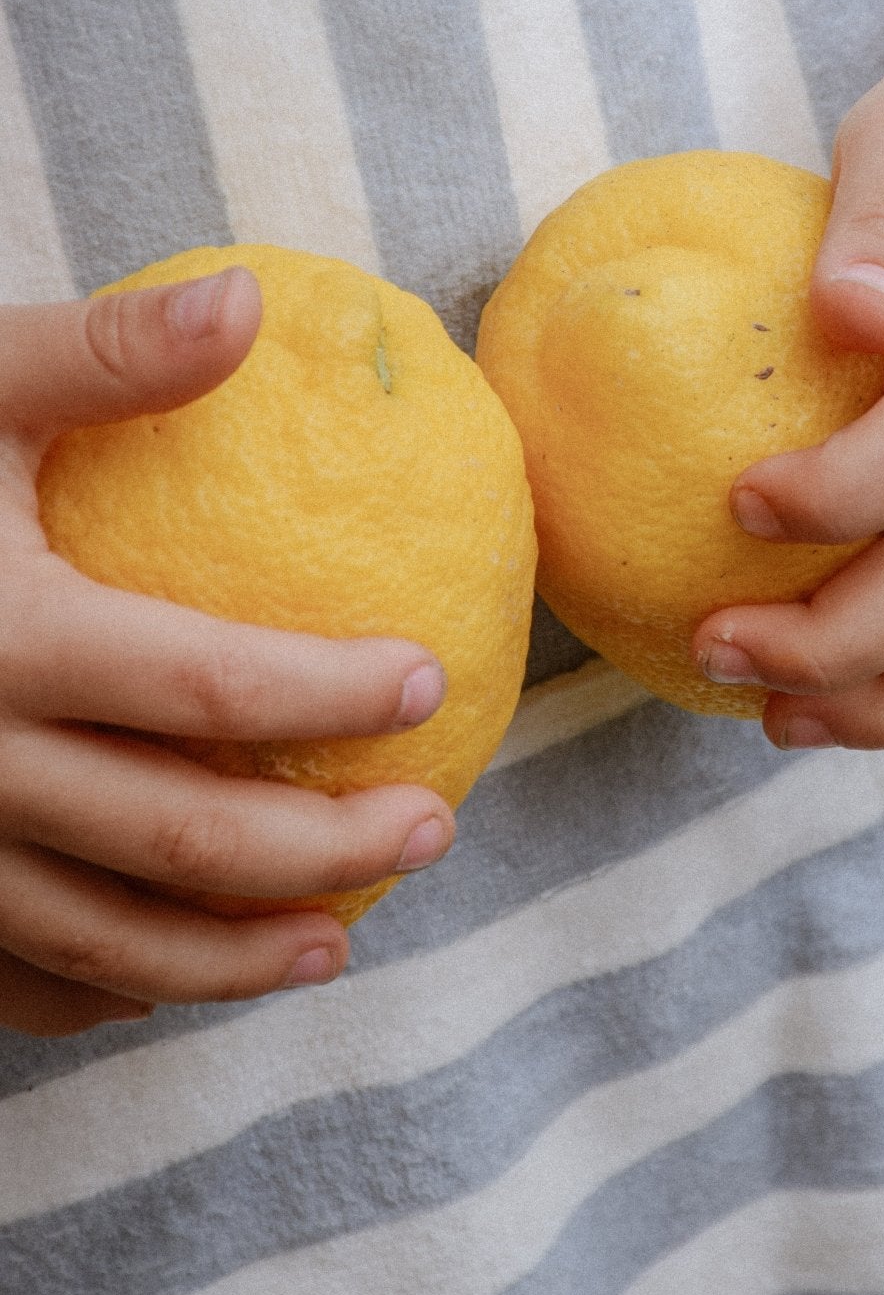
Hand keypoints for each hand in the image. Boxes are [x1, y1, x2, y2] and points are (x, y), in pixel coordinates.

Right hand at [0, 269, 453, 1036]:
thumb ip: (103, 359)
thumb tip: (253, 301)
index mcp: (0, 636)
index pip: (208, 684)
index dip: (332, 692)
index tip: (429, 680)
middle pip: (184, 839)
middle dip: (326, 851)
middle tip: (430, 831)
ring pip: (103, 940)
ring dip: (232, 959)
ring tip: (336, 945)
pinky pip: (4, 976)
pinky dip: (93, 993)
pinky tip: (163, 983)